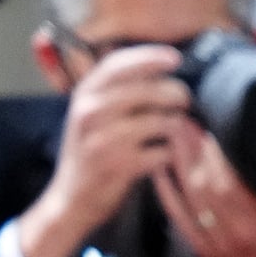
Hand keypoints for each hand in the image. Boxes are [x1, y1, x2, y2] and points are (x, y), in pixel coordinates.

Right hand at [15, 46, 196, 256]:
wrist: (72, 199)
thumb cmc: (92, 149)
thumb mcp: (94, 113)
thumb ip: (119, 88)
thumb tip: (164, 63)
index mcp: (84, 94)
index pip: (119, 64)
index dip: (150, 57)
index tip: (175, 58)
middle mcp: (89, 113)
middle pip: (150, 90)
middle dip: (176, 93)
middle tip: (183, 102)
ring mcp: (103, 140)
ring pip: (162, 120)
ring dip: (176, 125)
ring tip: (171, 130)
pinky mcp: (118, 165)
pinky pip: (164, 151)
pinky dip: (169, 153)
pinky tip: (160, 155)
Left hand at [153, 127, 255, 256]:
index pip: (230, 184)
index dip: (217, 155)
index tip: (214, 126)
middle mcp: (233, 235)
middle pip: (204, 185)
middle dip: (192, 149)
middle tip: (183, 117)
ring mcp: (214, 244)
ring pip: (189, 198)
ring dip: (178, 162)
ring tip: (173, 131)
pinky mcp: (203, 252)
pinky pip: (178, 219)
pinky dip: (166, 193)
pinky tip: (159, 170)